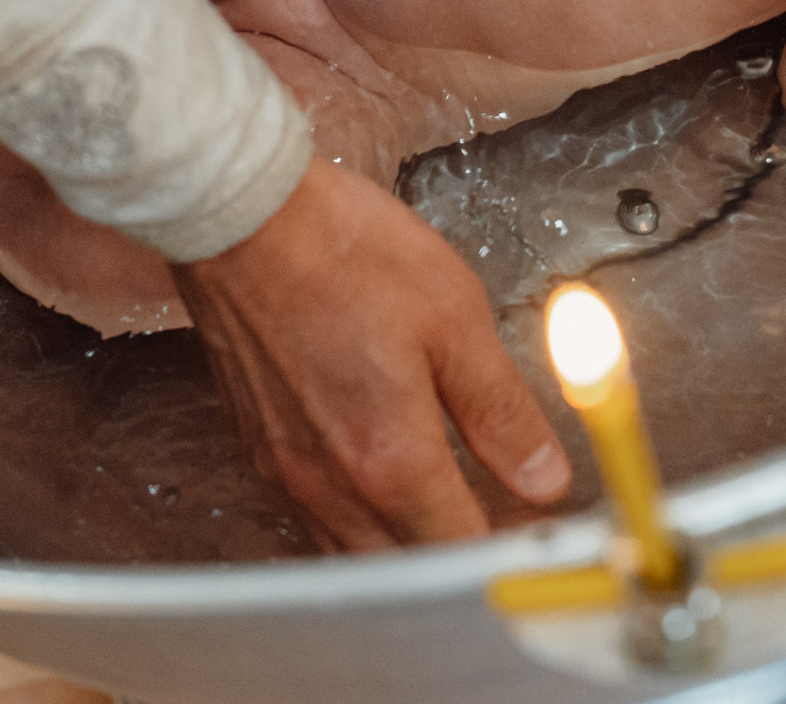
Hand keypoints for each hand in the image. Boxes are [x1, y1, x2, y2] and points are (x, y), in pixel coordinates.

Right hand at [175, 163, 570, 548]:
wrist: (241, 216)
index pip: (460, 550)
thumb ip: (500, 410)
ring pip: (354, 552)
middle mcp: (331, 485)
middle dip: (457, 555)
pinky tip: (381, 480)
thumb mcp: (454, 317)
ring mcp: (286, 472)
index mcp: (390, 461)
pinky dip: (358, 520)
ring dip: (404, 544)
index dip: (509, 550)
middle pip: (404, 568)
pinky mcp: (259, 449)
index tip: (538, 530)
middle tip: (502, 520)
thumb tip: (544, 475)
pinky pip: (316, 518)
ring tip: (449, 502)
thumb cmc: (342, 251)